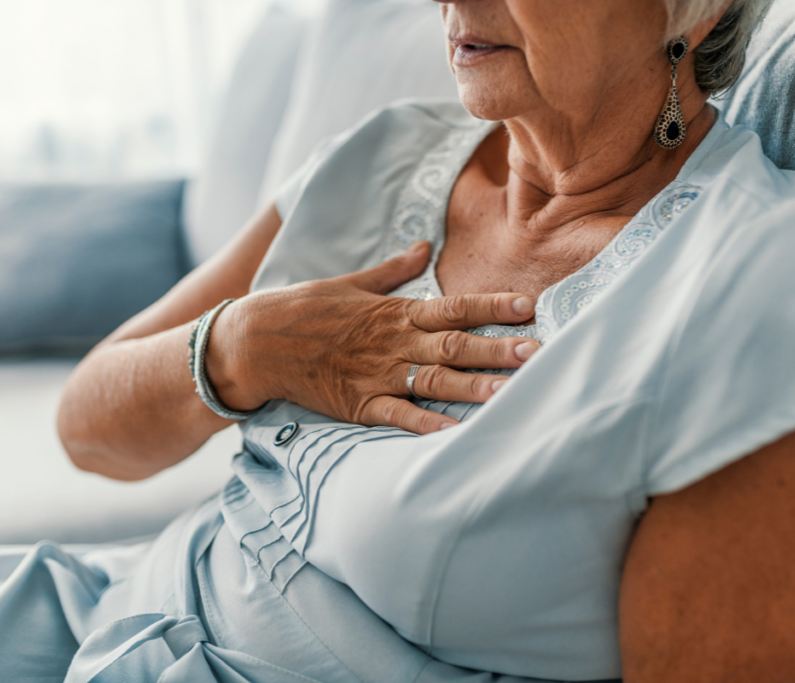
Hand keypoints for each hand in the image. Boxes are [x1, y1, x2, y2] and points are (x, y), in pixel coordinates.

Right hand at [206, 242, 539, 433]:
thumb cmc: (305, 308)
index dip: (493, 306)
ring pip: (434, 383)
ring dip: (474, 388)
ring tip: (510, 392)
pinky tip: (455, 434)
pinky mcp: (359, 404)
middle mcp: (394, 343)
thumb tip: (423, 247)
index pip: (455, 307)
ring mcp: (377, 375)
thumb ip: (393, 270)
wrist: (257, 341)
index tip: (529, 306)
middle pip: (455, 346)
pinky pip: (398, 417)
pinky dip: (426, 426)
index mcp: (396, 312)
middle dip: (498, 349)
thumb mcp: (352, 283)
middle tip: (538, 353)